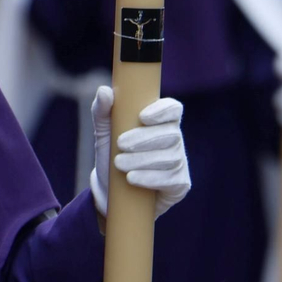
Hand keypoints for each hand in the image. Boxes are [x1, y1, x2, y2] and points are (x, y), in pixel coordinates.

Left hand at [89, 87, 190, 219]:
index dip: (162, 111)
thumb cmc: (111, 154)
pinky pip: (172, 179)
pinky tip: (132, 178)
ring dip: (143, 160)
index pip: (173, 109)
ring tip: (119, 164)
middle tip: (120, 144)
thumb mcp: (104, 132)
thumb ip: (102, 111)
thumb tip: (104, 91)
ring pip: (170, 157)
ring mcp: (180, 162)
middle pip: (170, 134)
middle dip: (144, 139)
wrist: (111, 190)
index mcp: (161, 121)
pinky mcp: (180, 184)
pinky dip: (150, 178)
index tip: (142, 117)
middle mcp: (175, 139)